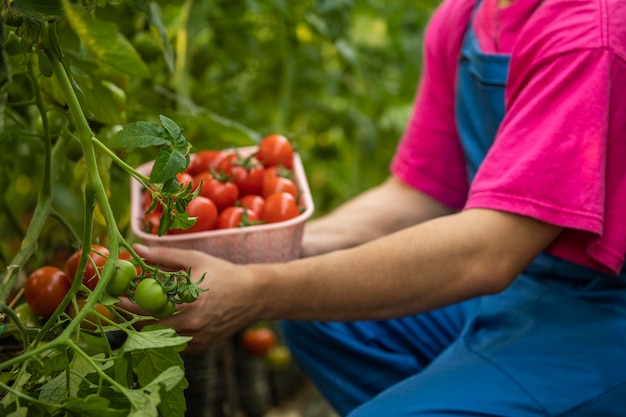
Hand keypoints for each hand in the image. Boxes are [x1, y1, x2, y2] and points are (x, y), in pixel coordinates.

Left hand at [118, 244, 256, 351]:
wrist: (253, 295)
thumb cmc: (223, 273)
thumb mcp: (195, 259)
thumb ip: (164, 255)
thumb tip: (137, 248)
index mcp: (187, 302)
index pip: (146, 308)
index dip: (128, 304)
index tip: (117, 298)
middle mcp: (191, 325)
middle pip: (149, 327)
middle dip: (136, 317)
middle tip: (127, 306)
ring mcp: (196, 339)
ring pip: (160, 338)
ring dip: (150, 327)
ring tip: (147, 313)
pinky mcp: (201, 346)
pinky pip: (175, 343)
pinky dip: (168, 334)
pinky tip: (169, 320)